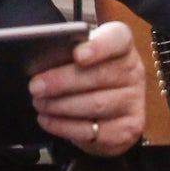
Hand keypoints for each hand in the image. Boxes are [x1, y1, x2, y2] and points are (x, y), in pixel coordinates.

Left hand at [28, 20, 143, 156]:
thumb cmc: (85, 74)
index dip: (98, 47)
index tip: (77, 55)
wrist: (105, 106)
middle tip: (36, 87)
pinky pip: (94, 131)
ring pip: (96, 105)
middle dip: (62, 82)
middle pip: (99, 76)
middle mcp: (133, 72)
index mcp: (121, 46)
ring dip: (61, 106)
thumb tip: (40, 63)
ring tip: (40, 104)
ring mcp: (133, 101)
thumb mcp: (77, 56)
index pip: (117, 39)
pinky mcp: (128, 129)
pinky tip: (48, 120)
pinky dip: (65, 127)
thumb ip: (65, 53)